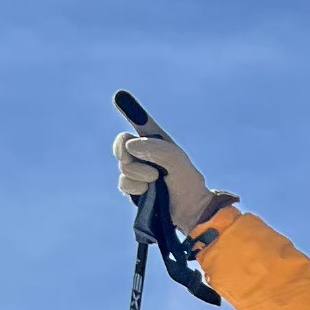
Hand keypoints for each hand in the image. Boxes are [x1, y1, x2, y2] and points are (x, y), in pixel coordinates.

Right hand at [112, 120, 233, 236]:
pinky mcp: (133, 191)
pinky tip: (149, 193)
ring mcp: (137, 173)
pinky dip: (136, 187)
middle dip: (126, 151)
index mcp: (157, 143)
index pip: (141, 124)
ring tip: (156, 181)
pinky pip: (124, 183)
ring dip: (139, 173)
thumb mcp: (176, 159)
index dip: (130, 111)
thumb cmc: (188, 183)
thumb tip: (130, 146)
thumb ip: (155, 148)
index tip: (119, 96)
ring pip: (123, 166)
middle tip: (138, 156)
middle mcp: (144, 155)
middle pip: (121, 144)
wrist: (191, 212)